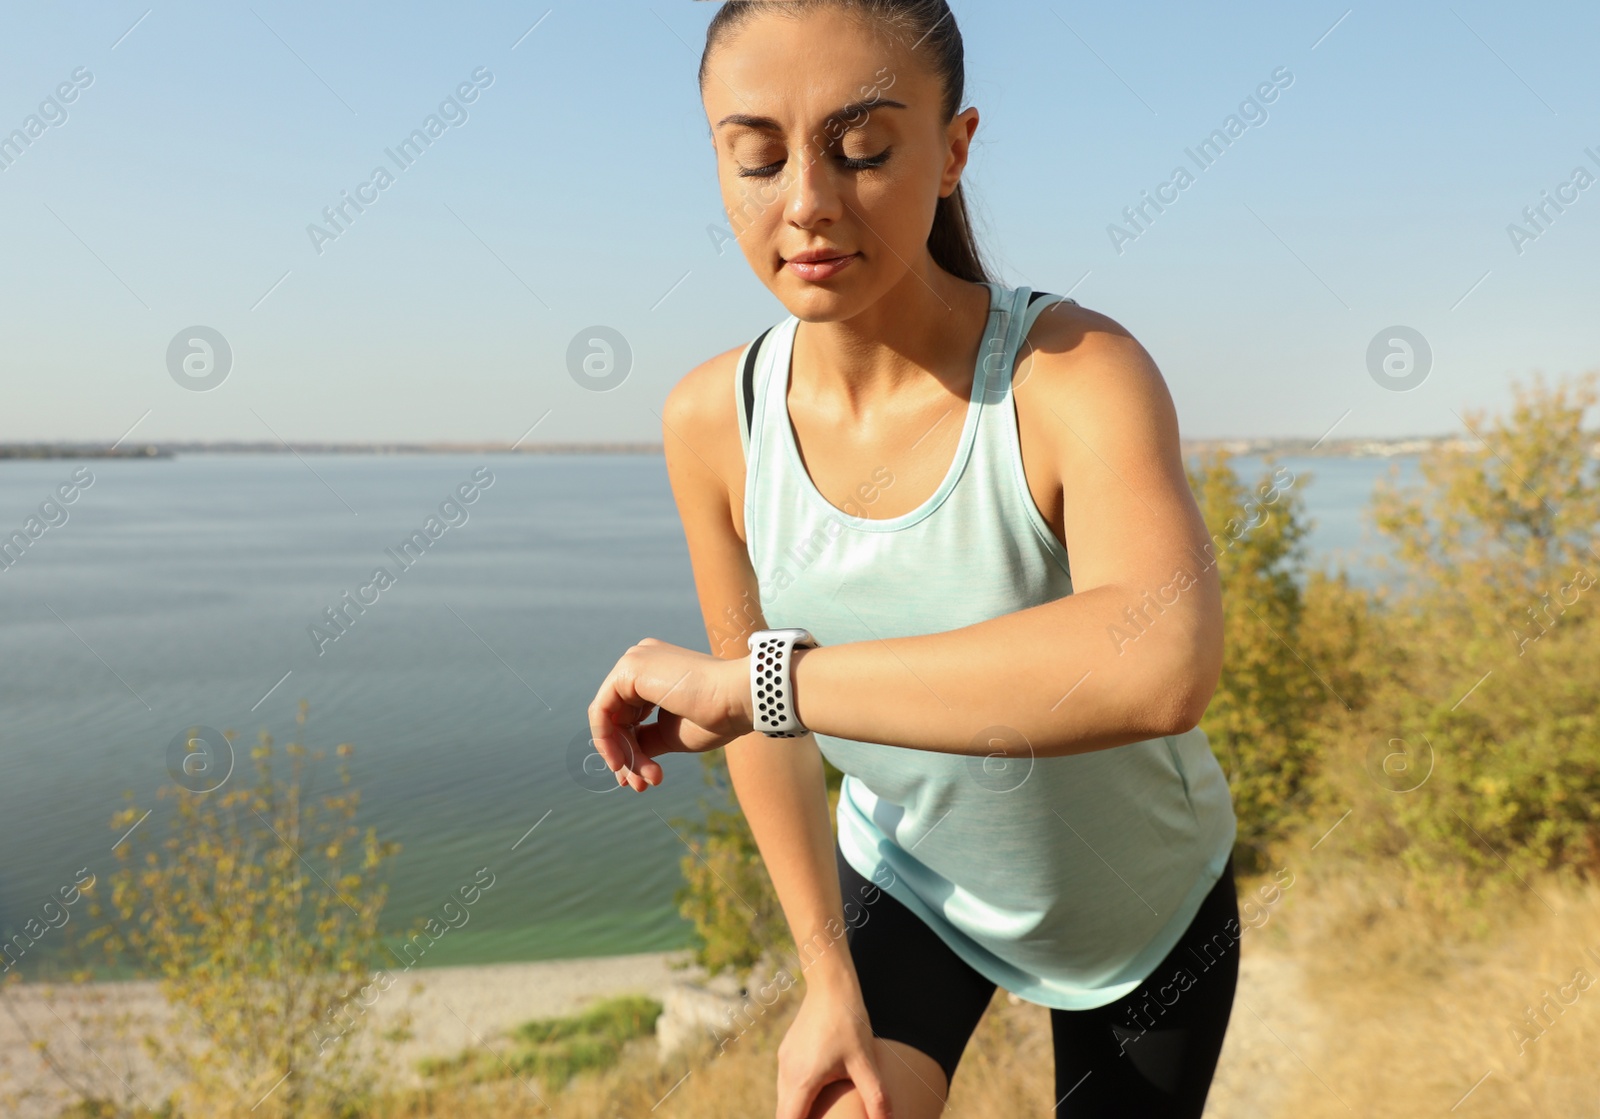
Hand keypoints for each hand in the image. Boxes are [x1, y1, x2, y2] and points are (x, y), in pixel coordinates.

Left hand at [586, 638, 753, 789]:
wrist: (738, 700)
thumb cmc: (716, 716)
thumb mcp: (671, 734)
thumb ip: (644, 740)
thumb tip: (623, 758)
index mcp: (653, 671)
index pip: (627, 715)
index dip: (629, 751)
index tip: (641, 781)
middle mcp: (640, 661)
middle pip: (616, 718)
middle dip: (626, 757)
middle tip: (640, 786)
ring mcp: (634, 661)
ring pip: (609, 718)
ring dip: (623, 755)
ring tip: (645, 780)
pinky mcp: (629, 669)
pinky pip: (600, 711)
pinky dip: (608, 741)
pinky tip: (624, 763)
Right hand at [777, 985, 892, 1118]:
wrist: (830, 983)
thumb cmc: (848, 1021)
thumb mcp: (865, 1062)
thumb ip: (876, 1097)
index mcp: (801, 1080)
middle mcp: (787, 1073)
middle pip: (784, 1114)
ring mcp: (785, 1060)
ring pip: (785, 1099)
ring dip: (799, 1111)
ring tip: (819, 1114)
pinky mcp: (788, 1051)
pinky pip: (788, 1083)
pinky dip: (799, 1096)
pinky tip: (819, 1094)